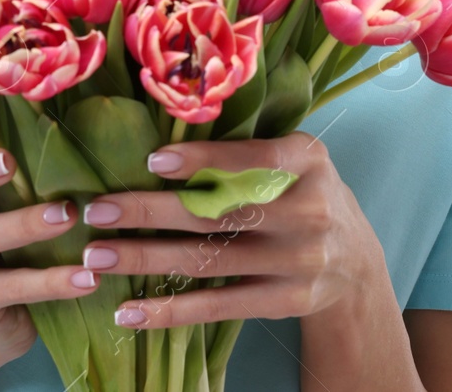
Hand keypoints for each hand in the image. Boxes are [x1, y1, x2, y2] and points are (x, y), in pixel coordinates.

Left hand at [76, 130, 382, 328]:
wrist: (355, 263)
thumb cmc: (304, 193)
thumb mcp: (296, 160)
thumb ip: (247, 151)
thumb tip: (163, 140)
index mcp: (308, 161)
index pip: (253, 159)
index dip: (204, 162)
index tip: (152, 161)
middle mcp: (308, 211)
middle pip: (219, 213)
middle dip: (151, 212)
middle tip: (98, 211)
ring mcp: (297, 262)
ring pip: (209, 261)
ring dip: (146, 259)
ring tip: (97, 257)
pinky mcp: (283, 301)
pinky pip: (218, 307)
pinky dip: (170, 311)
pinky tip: (128, 312)